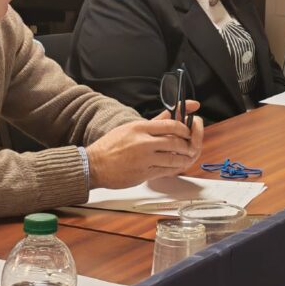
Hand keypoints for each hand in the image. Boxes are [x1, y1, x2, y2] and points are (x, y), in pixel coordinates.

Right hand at [87, 102, 203, 188]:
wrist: (94, 164)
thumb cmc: (111, 145)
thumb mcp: (131, 128)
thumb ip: (154, 122)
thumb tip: (174, 112)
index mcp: (140, 127)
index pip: (171, 125)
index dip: (185, 129)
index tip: (188, 131)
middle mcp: (143, 142)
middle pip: (175, 142)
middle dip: (187, 145)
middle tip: (190, 146)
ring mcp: (144, 158)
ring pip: (173, 158)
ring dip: (184, 158)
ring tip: (187, 157)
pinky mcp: (143, 173)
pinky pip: (166, 171)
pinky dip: (175, 169)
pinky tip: (177, 167)